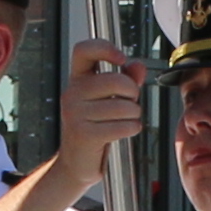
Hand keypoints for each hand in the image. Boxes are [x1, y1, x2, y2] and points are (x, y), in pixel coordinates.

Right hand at [51, 42, 150, 187]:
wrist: (76, 162)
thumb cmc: (94, 127)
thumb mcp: (108, 99)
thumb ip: (125, 80)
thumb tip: (138, 65)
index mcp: (77, 79)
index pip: (84, 50)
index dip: (105, 48)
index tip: (121, 59)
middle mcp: (72, 93)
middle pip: (116, 80)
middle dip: (132, 93)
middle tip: (129, 103)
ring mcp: (76, 114)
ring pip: (124, 106)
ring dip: (134, 115)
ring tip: (125, 120)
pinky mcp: (84, 134)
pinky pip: (123, 126)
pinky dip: (132, 129)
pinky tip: (124, 131)